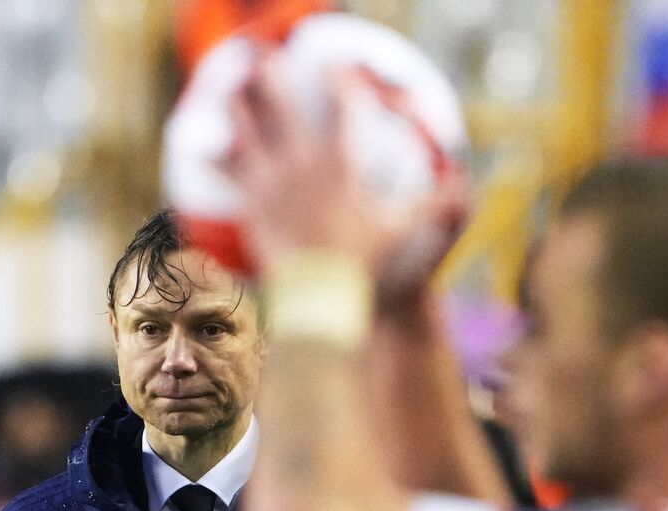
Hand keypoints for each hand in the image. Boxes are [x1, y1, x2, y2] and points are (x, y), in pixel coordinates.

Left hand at [224, 56, 467, 287]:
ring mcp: (272, 179)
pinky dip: (215, 156)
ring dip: (238, 103)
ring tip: (231, 86)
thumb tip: (465, 184)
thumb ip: (437, 205)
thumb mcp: (407, 231)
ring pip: (246, 127)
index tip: (335, 65)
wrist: (322, 296)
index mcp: (342, 162)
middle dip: (271, 72)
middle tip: (265, 56)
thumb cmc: (366, 264)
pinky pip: (228, 171)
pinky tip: (202, 147)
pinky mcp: (251, 202)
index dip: (341, 80)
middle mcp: (302, 161)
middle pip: (282, 101)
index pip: (344, 107)